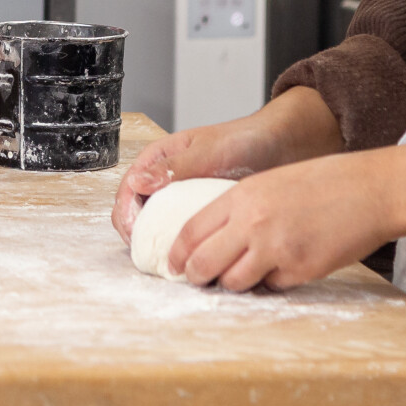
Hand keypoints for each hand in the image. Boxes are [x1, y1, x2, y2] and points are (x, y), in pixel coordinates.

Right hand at [113, 86, 342, 240]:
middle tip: (155, 257)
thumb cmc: (242, 141)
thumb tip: (137, 183)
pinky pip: (183, 234)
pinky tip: (195, 259)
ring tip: (174, 264)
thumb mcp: (206, 152)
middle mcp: (164, 181)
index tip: (136, 234)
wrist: (279, 147)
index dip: (126, 214)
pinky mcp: (200, 215)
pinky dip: (185, 248)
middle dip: (139, 237)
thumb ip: (173, 167)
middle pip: (137, 213)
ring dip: (160, 246)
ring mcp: (181, 200)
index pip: (128, 190)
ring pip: (158, 227)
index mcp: (158, 160)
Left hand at [166, 145, 405, 289]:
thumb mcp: (270, 182)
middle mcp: (253, 223)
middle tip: (196, 281)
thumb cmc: (324, 182)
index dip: (178, 253)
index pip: (191, 231)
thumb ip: (241, 208)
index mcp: (242, 196)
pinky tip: (283, 266)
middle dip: (195, 276)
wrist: (370, 190)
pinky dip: (271, 282)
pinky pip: (271, 286)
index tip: (174, 264)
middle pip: (204, 263)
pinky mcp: (300, 271)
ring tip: (242, 275)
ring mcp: (276, 249)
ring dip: (233, 283)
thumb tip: (216, 239)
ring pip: (234, 282)